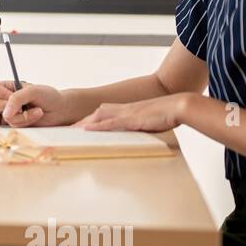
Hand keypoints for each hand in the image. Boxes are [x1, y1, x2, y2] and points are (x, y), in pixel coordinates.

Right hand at [0, 81, 74, 126]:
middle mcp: (5, 100)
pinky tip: (36, 115)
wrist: (60, 111)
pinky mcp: (15, 125)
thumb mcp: (32, 91)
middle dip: (7, 104)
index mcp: (6, 87)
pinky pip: (14, 125)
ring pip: (4, 116)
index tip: (11, 93)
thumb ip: (16, 99)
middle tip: (22, 102)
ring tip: (36, 109)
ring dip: (22, 114)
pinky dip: (27, 120)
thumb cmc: (48, 96)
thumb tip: (5, 114)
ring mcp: (9, 113)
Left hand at [76, 94, 190, 132]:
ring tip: (70, 133)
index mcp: (126, 111)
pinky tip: (87, 130)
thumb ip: (140, 130)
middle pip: (95, 114)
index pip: (101, 115)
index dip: (88, 122)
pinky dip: (98, 126)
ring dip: (84, 124)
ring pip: (99, 117)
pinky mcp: (132, 118)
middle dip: (80, 123)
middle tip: (66, 132)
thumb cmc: (167, 116)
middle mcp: (123, 110)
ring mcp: (126, 113)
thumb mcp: (149, 124)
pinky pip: (111, 123)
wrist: (179, 106)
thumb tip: (136, 139)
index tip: (76, 129)